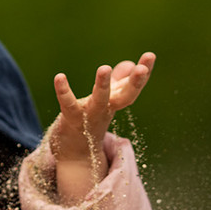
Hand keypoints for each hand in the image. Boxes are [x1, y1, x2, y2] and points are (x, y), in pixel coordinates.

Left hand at [50, 52, 155, 205]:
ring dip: (103, 85)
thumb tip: (129, 64)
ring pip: (99, 101)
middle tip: (142, 69)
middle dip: (135, 83)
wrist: (75, 154)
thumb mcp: (107, 100)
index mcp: (116, 103)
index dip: (143, 72)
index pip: (133, 87)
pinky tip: (60, 76)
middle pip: (125, 97)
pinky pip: (69, 105)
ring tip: (104, 68)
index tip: (151, 55)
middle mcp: (107, 109)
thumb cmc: (91, 122)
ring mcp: (91, 115)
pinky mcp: (72, 119)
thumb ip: (118, 82)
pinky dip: (64, 92)